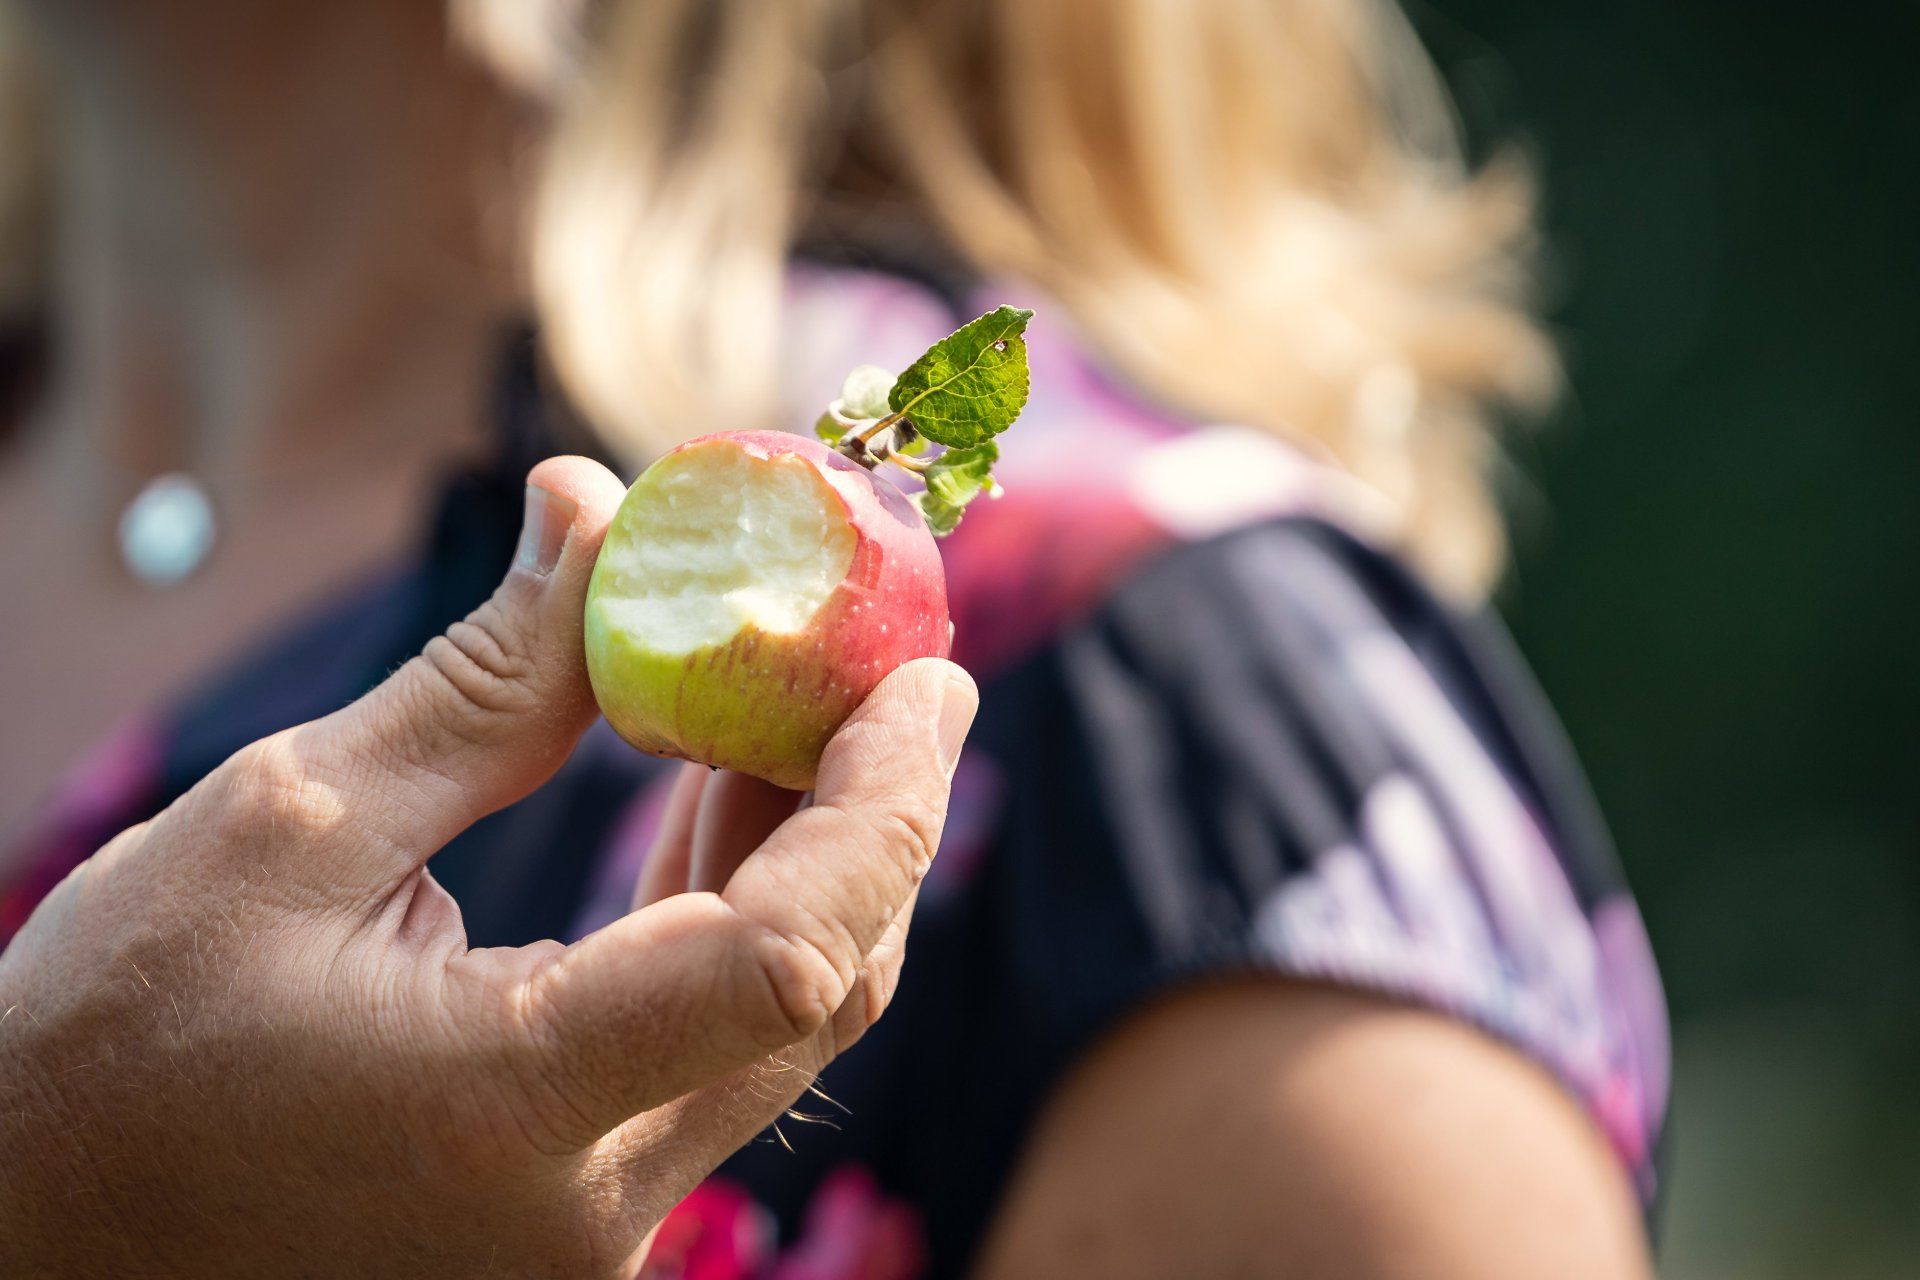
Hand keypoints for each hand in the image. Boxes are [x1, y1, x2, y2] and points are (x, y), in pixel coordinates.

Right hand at [0, 457, 976, 1278]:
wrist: (42, 1232)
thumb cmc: (113, 1040)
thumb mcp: (286, 829)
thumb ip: (486, 680)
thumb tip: (596, 510)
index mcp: (510, 1104)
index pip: (790, 958)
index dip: (887, 806)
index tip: (930, 677)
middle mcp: (586, 1209)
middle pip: (819, 990)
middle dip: (876, 812)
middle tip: (885, 662)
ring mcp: (591, 1237)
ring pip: (778, 1025)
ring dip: (809, 855)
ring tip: (796, 696)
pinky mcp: (575, 1221)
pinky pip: (710, 1055)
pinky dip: (734, 920)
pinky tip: (719, 796)